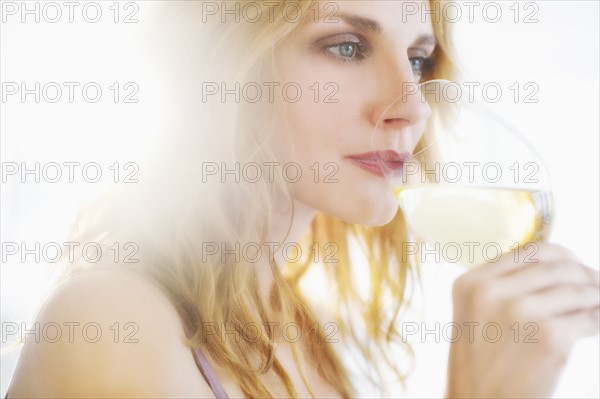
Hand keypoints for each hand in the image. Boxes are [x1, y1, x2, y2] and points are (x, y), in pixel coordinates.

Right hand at [446, 242, 599, 397]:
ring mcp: (522, 313)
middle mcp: (493, 293)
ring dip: (595, 296)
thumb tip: (547, 268)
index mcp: (472, 284)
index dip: (560, 254)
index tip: (573, 261)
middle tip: (595, 282)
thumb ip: (498, 287)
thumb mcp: (471, 315)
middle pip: (556, 268)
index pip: (528, 252)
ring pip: (577, 291)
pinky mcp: (550, 338)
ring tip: (597, 302)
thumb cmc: (477, 365)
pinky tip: (595, 322)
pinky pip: (589, 319)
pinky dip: (598, 319)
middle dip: (584, 274)